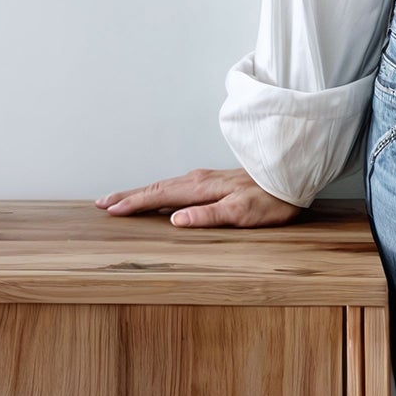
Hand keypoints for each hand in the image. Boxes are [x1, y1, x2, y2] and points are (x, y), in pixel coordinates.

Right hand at [95, 166, 305, 226]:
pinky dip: (158, 190)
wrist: (292, 176)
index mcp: (200, 188)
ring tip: (122, 199)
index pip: (159, 196)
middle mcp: (198, 179)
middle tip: (103, 203)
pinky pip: (176, 185)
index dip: (133, 204)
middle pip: (156, 187)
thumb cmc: (271, 199)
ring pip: (164, 185)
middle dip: (128, 195)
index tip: (111, 210)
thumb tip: (175, 220)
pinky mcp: (213, 181)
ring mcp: (205, 178)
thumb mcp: (242, 213)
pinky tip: (159, 195)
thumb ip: (208, 216)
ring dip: (141, 192)